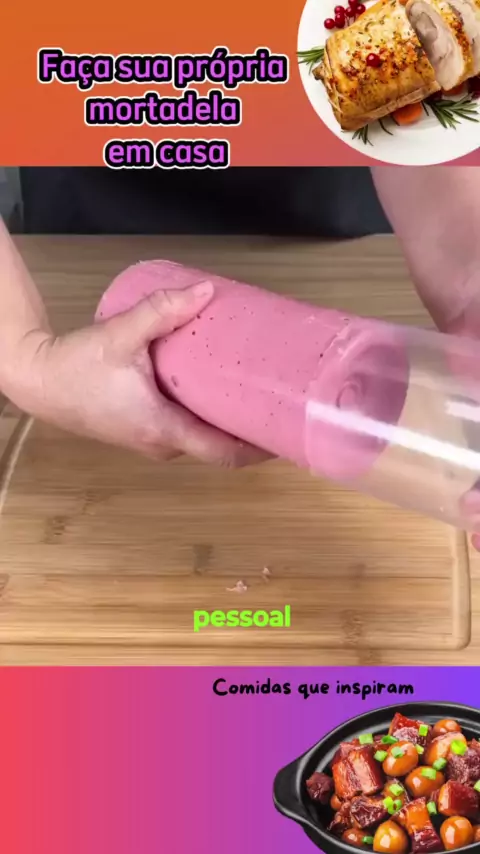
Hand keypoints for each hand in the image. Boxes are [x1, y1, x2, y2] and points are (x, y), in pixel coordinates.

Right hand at [2, 282, 266, 466]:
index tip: (287, 431)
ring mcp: (153, 441)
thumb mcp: (120, 335)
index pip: (224, 454)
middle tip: (278, 399)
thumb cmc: (77, 366)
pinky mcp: (144, 431)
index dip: (259, 448)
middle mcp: (163, 444)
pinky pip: (187, 431)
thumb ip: (162, 311)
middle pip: (219, 447)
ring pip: (203, 439)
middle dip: (251, 428)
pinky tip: (218, 391)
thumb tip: (207, 291)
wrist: (40, 381)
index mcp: (164, 430)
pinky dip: (208, 417)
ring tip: (255, 391)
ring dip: (229, 422)